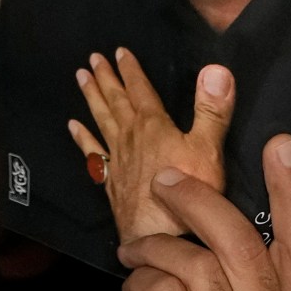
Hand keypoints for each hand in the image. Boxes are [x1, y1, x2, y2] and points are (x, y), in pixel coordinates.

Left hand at [67, 51, 231, 240]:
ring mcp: (117, 161)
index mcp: (154, 126)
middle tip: (93, 58)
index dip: (131, 70)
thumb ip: (212, 110)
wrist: (162, 238)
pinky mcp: (111, 182)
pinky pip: (92, 153)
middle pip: (116, 102)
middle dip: (106, 79)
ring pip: (101, 121)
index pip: (140, 90)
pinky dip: (82, 138)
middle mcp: (131, 138)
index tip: (120, 51)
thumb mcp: (208, 149)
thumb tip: (216, 69)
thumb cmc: (190, 194)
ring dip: (92, 98)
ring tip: (81, 78)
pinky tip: (73, 127)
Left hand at [91, 134, 290, 290]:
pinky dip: (139, 282)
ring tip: (137, 256)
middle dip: (197, 203)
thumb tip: (226, 175)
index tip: (282, 142)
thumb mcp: (222, 289)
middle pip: (241, 248)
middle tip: (163, 181)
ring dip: (155, 250)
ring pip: (194, 268)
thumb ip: (237, 250)